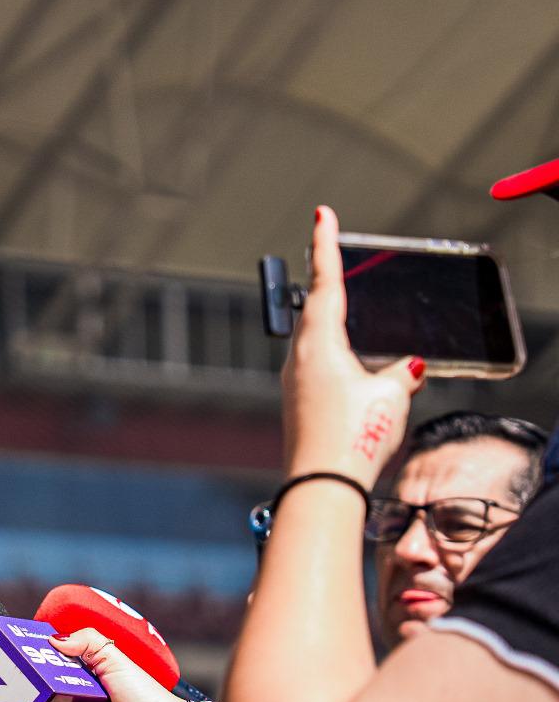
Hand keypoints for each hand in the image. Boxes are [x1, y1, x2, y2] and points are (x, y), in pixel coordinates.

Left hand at [282, 205, 425, 487]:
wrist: (322, 486)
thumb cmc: (354, 436)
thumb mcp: (392, 395)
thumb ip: (402, 374)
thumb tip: (407, 370)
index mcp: (319, 342)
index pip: (324, 282)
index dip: (325, 246)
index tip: (321, 215)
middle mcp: (299, 359)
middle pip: (314, 309)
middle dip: (326, 283)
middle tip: (330, 254)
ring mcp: (294, 384)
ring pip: (313, 341)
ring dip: (329, 324)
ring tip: (343, 309)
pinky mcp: (297, 407)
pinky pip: (316, 369)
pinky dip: (332, 356)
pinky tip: (347, 368)